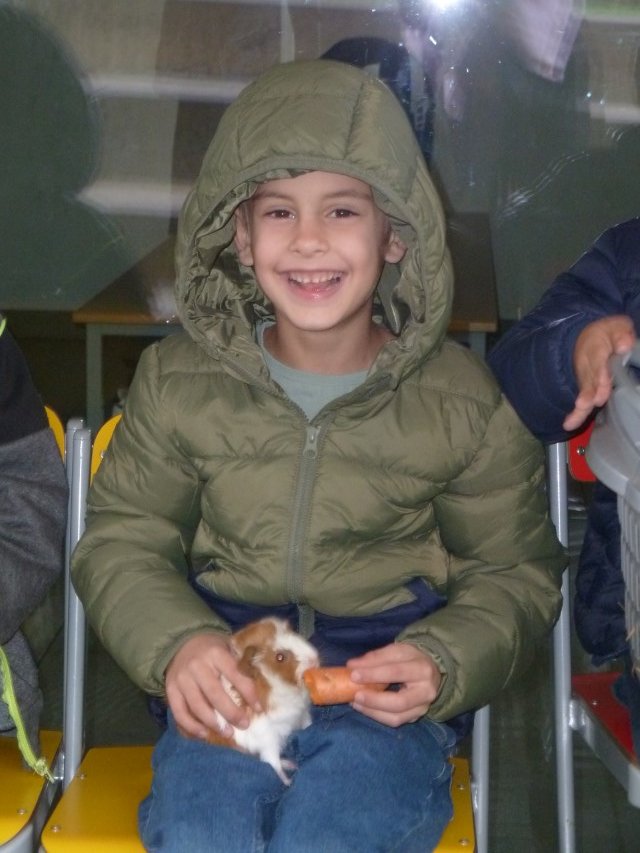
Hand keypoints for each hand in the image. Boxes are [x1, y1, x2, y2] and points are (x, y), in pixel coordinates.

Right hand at [165, 632, 259, 738]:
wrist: (181, 642)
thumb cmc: (211, 649)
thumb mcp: (227, 648)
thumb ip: (238, 666)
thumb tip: (258, 692)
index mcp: (216, 653)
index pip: (234, 674)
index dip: (247, 692)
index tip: (258, 708)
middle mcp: (197, 666)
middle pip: (215, 694)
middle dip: (231, 713)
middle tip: (244, 725)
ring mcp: (182, 679)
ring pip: (197, 706)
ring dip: (213, 724)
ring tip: (227, 733)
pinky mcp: (170, 690)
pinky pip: (179, 713)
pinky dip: (191, 726)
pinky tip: (204, 734)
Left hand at [347, 643, 441, 726]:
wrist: (431, 669)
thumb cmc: (410, 658)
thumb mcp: (396, 650)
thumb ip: (375, 657)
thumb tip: (352, 665)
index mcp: (422, 669)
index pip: (396, 672)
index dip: (374, 674)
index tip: (353, 675)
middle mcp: (426, 692)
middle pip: (399, 702)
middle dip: (374, 700)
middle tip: (355, 696)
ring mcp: (422, 708)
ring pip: (397, 717)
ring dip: (373, 711)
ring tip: (355, 702)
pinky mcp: (416, 717)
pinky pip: (395, 721)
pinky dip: (377, 716)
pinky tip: (365, 708)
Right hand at [563, 315, 635, 431]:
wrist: (583, 338)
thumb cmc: (606, 334)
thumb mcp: (616, 327)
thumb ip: (621, 334)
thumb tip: (625, 345)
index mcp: (596, 349)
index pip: (598, 361)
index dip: (600, 372)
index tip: (603, 381)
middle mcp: (587, 366)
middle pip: (589, 381)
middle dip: (591, 392)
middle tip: (593, 402)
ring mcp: (584, 379)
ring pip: (584, 393)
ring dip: (581, 405)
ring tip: (576, 417)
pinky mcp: (584, 389)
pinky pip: (580, 402)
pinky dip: (576, 414)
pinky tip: (569, 424)